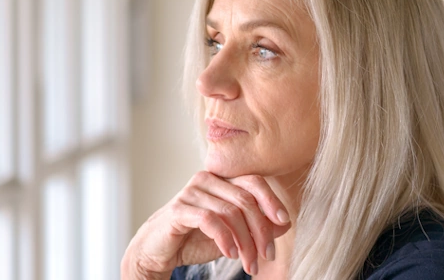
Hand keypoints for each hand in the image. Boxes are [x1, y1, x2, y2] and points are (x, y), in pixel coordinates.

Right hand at [121, 171, 291, 278]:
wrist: (159, 251)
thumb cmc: (196, 238)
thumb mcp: (234, 234)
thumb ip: (257, 226)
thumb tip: (285, 223)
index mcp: (222, 180)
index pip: (254, 181)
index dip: (271, 200)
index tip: (284, 221)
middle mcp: (207, 180)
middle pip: (245, 200)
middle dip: (260, 231)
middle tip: (266, 255)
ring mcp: (191, 192)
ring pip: (230, 213)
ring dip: (245, 242)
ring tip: (249, 263)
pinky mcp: (179, 209)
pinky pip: (210, 220)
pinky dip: (225, 239)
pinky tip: (231, 254)